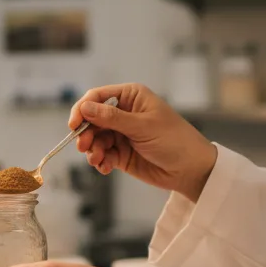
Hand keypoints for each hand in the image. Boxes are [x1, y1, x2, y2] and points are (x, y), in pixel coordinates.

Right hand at [70, 83, 217, 200]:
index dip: (83, 108)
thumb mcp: (143, 126)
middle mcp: (124, 113)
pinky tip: (105, 167)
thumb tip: (85, 107)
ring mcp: (122, 134)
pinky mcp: (121, 153)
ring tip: (98, 160)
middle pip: (92, 119)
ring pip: (94, 139)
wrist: (191, 169)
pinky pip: (102, 155)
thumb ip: (112, 118)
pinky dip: (100, 161)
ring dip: (92, 149)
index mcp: (131, 97)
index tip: (74, 124)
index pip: (97, 97)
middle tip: (84, 146)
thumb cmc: (174, 140)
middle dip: (86, 133)